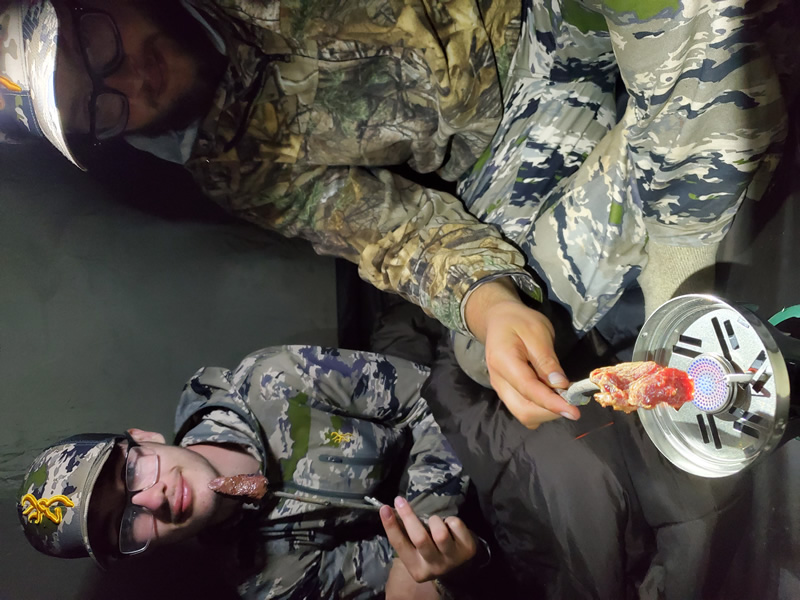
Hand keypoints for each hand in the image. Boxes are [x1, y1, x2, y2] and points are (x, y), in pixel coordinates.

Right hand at [380, 497, 476, 581]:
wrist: (461, 566)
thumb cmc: (432, 552)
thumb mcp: (416, 551)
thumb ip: (405, 535)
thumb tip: (389, 511)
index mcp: (417, 569)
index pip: (400, 546)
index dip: (391, 526)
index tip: (384, 508)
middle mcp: (434, 567)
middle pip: (420, 539)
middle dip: (409, 516)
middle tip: (400, 500)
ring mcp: (453, 560)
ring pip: (440, 533)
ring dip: (434, 520)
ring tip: (434, 521)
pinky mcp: (468, 550)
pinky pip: (456, 525)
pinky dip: (450, 520)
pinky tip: (449, 526)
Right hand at [464, 278, 579, 428]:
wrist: (498, 319)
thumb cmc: (519, 321)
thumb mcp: (538, 332)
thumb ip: (547, 360)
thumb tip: (561, 385)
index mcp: (504, 362)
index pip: (529, 390)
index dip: (552, 403)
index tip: (574, 411)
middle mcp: (498, 381)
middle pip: (524, 411)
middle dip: (550, 412)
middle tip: (572, 400)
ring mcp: (501, 388)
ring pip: (524, 414)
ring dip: (547, 411)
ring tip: (563, 396)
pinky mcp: (507, 392)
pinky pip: (524, 408)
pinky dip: (541, 408)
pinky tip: (552, 395)